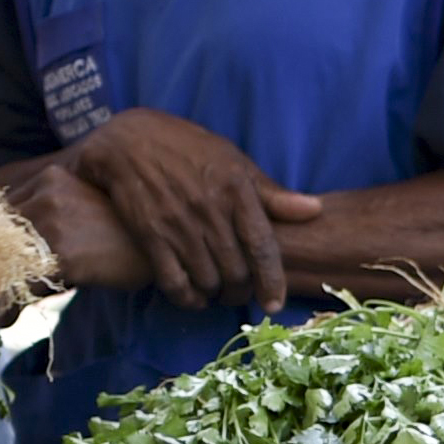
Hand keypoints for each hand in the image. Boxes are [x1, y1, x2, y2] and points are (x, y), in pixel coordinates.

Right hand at [24, 107, 324, 311]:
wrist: (128, 140)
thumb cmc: (188, 149)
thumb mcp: (233, 161)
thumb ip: (271, 193)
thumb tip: (314, 210)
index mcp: (236, 189)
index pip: (262, 246)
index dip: (271, 281)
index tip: (274, 304)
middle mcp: (209, 210)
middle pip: (237, 270)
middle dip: (242, 290)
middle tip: (241, 293)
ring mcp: (178, 224)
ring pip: (208, 279)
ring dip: (216, 294)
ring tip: (218, 292)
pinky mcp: (150, 236)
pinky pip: (174, 281)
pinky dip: (187, 297)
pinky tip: (193, 296)